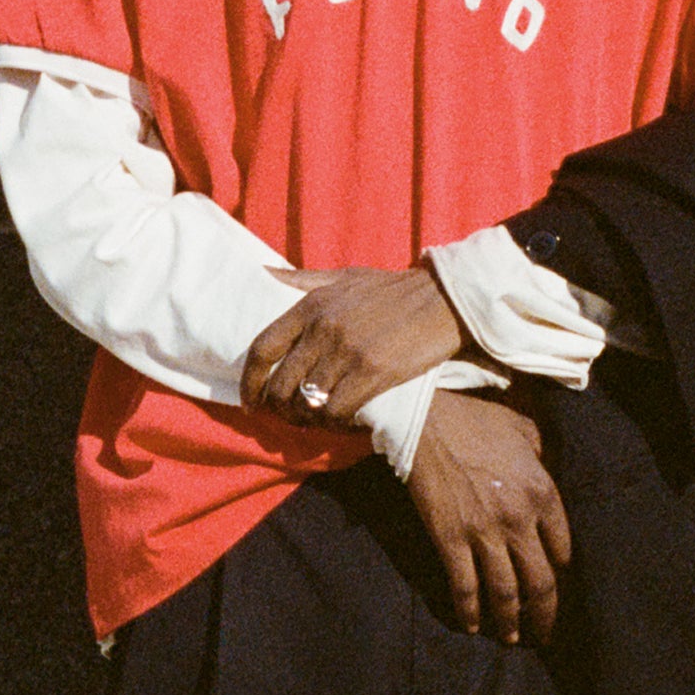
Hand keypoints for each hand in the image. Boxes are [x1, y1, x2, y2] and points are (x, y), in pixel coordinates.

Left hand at [242, 264, 466, 423]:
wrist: (444, 298)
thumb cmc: (393, 289)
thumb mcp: (344, 276)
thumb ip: (301, 279)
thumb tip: (261, 271)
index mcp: (311, 305)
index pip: (262, 348)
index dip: (249, 381)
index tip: (249, 400)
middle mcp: (323, 328)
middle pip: (280, 383)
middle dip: (276, 408)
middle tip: (284, 417)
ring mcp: (348, 351)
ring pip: (307, 402)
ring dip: (305, 419)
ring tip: (311, 422)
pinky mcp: (373, 372)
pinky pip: (337, 411)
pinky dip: (333, 423)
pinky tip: (340, 422)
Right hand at [406, 390, 570, 645]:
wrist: (425, 417)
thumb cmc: (475, 418)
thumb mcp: (525, 429)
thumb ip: (545, 455)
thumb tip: (553, 468)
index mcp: (543, 493)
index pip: (564, 550)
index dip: (562, 575)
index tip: (558, 588)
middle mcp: (519, 519)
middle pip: (541, 582)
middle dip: (546, 615)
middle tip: (545, 635)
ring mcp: (483, 532)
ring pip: (505, 592)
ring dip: (510, 623)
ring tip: (512, 640)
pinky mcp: (449, 538)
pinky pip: (464, 585)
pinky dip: (469, 611)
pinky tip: (472, 626)